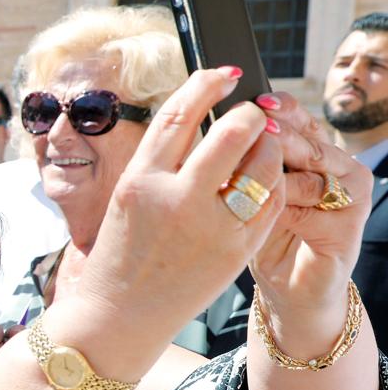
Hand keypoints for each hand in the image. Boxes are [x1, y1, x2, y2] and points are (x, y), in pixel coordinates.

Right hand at [74, 67, 284, 341]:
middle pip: (230, 132)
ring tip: (261, 146)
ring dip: (267, 146)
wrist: (117, 317)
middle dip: (248, 115)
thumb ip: (162, 163)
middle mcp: (173, 199)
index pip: (179, 114)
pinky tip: (264, 180)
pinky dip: (272, 183)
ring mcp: (208, 226)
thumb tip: (201, 123)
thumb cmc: (120, 256)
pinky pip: (269, 203)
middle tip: (251, 113)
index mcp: (139, 180)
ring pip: (259, 166)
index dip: (206, 84)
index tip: (224, 72)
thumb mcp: (127, 199)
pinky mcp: (235, 251)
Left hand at [249, 92, 372, 311]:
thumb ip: (244, 163)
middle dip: (281, 131)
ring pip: (315, 165)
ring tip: (258, 165)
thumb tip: (219, 126)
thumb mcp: (247, 194)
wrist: (284, 290)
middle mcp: (335, 167)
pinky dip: (289, 203)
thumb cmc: (259, 237)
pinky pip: (316, 203)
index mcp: (310, 153)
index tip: (254, 98)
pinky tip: (269, 205)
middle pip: (308, 138)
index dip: (279, 108)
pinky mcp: (350, 222)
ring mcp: (348, 194)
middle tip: (259, 123)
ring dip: (282, 166)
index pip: (297, 119)